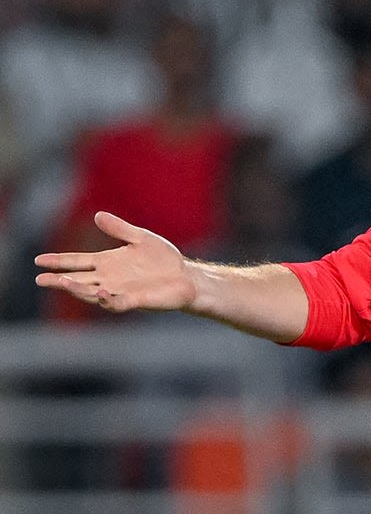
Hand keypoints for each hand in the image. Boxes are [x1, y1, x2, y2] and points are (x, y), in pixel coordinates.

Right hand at [34, 212, 197, 312]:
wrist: (185, 276)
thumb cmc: (162, 259)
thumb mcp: (140, 238)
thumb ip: (119, 229)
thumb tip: (97, 215)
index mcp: (108, 263)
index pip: (78, 262)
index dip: (59, 261)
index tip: (39, 260)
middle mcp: (110, 279)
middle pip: (79, 280)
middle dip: (60, 280)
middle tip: (40, 279)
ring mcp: (121, 291)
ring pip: (93, 293)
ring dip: (79, 290)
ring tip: (63, 283)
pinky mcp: (137, 300)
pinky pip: (118, 302)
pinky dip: (109, 299)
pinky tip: (102, 292)